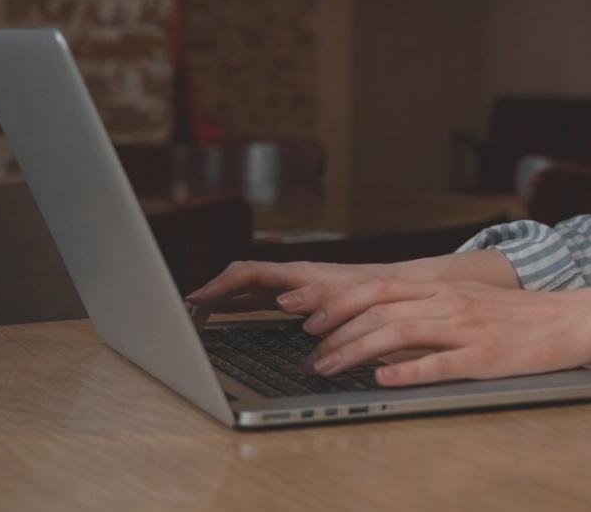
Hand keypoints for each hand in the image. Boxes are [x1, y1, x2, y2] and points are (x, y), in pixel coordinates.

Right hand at [184, 260, 396, 324]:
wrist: (403, 291)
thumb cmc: (379, 291)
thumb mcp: (348, 295)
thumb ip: (319, 298)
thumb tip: (286, 302)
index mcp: (301, 275)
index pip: (250, 273)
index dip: (220, 285)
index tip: (195, 299)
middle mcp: (295, 279)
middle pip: (244, 280)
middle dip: (213, 291)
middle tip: (186, 309)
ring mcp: (297, 289)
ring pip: (251, 290)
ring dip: (223, 299)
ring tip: (197, 314)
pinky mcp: (303, 301)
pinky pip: (263, 300)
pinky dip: (241, 306)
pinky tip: (229, 318)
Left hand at [285, 277, 590, 386]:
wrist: (571, 319)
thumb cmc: (519, 316)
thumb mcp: (470, 302)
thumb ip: (430, 309)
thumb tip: (383, 327)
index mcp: (443, 288)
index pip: (377, 289)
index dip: (338, 304)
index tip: (310, 321)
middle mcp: (449, 302)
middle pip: (379, 310)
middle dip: (336, 332)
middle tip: (311, 354)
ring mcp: (466, 328)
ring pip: (398, 332)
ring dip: (356, 351)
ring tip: (330, 368)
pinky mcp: (484, 355)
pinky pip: (438, 362)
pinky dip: (405, 370)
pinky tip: (383, 378)